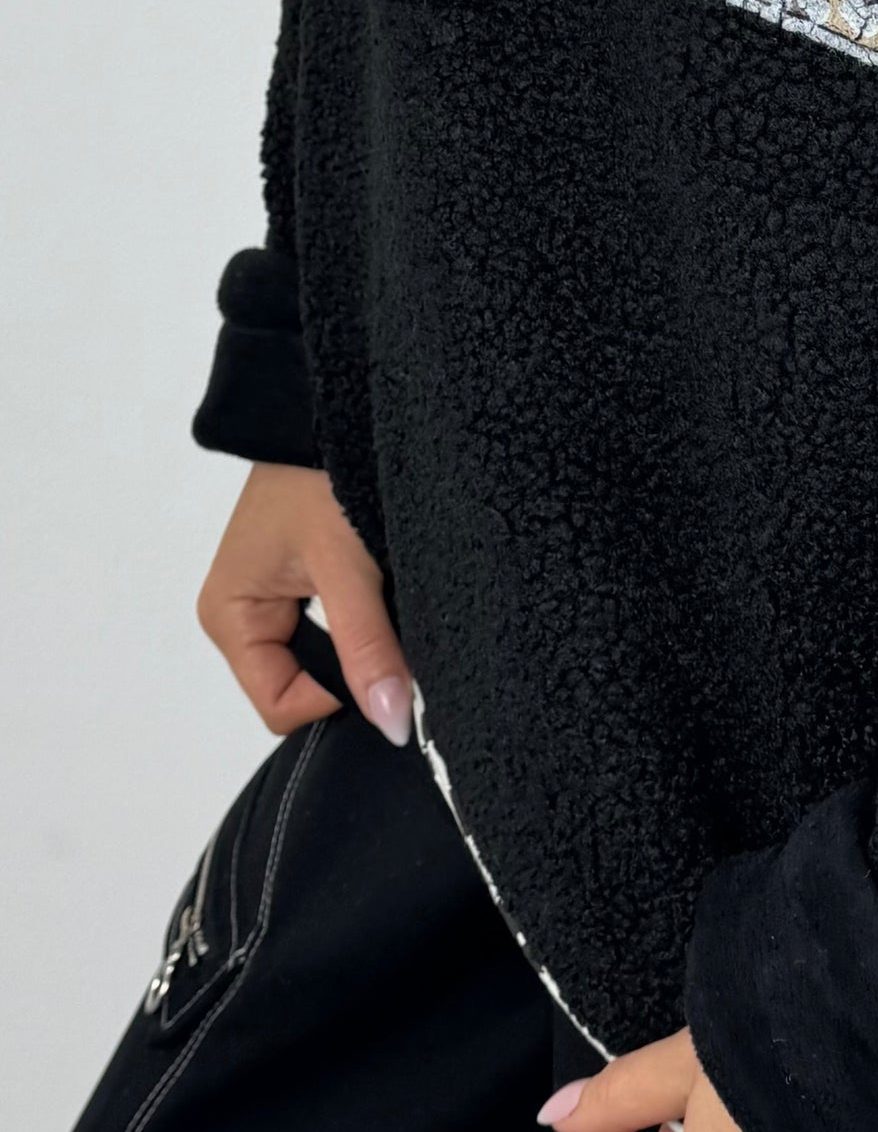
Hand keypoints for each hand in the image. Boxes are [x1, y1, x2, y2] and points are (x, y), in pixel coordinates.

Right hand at [197, 461, 413, 744]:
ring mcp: (274, 598)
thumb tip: (392, 724)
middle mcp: (244, 615)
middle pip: (304, 686)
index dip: (337, 699)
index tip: (384, 668)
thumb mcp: (346, 565)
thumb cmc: (319, 473)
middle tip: (393, 626)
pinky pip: (337, 627)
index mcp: (231, 617)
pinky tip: (388, 591)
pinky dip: (368, 620)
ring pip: (328, 658)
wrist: (323, 407)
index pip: (282, 706)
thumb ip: (367, 647)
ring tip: (389, 599)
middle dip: (353, 671)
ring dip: (365, 643)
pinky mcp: (304, 580)